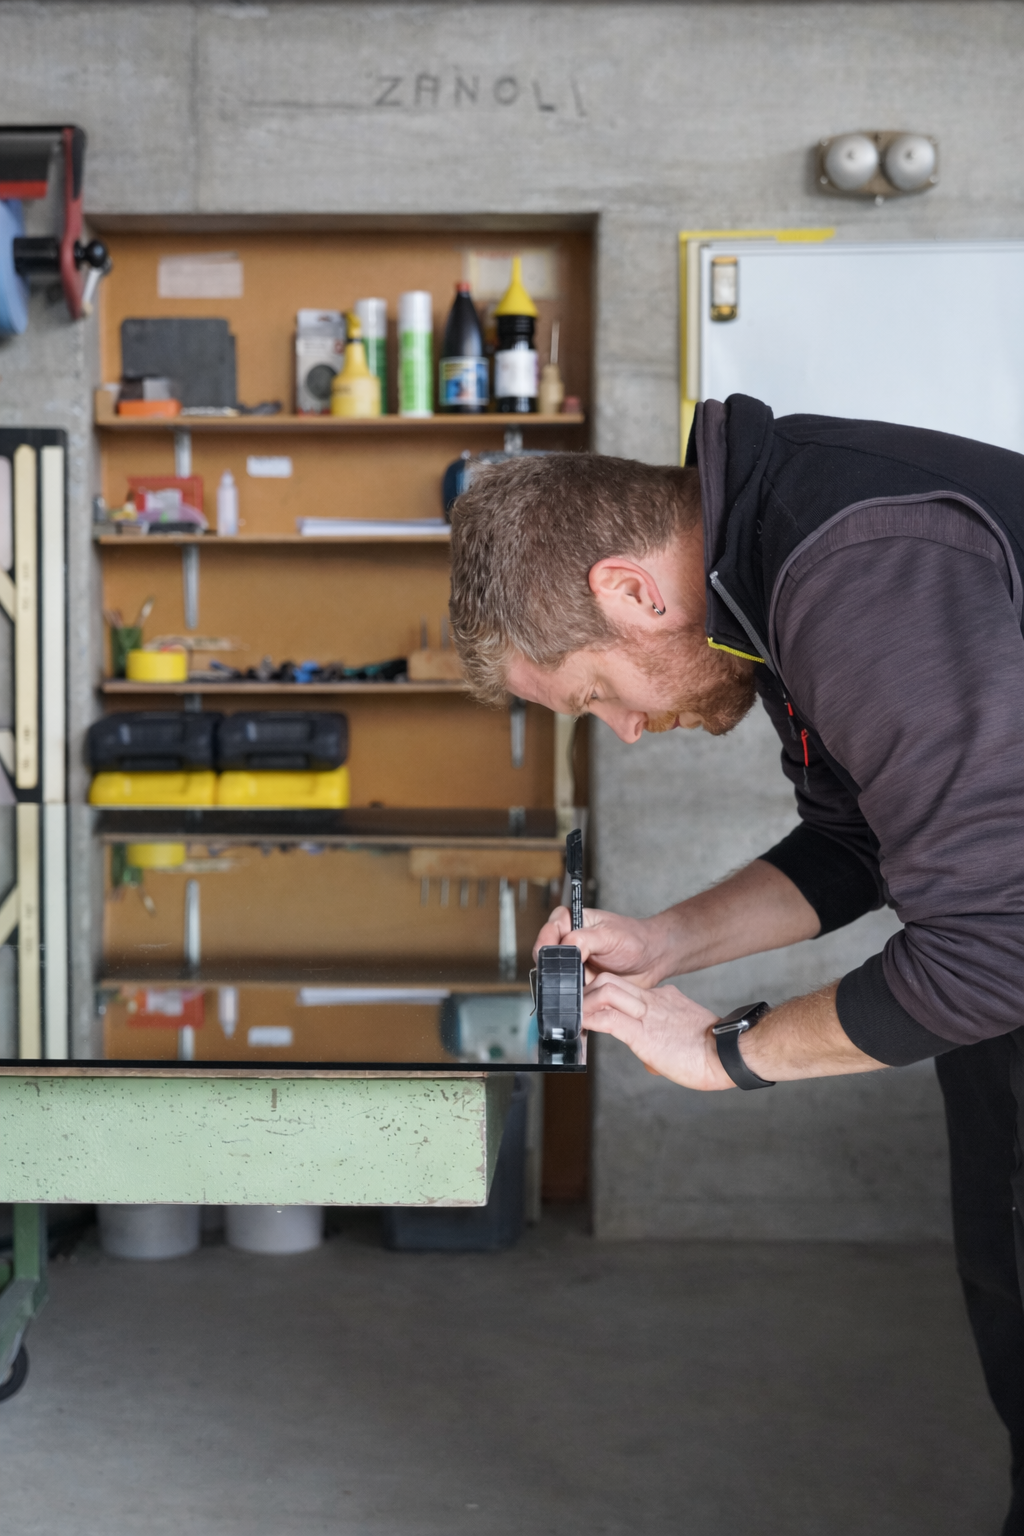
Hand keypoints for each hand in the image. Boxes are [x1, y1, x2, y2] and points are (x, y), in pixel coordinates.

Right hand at [532, 906, 672, 987]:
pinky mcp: (581, 984)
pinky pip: (568, 992)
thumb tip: (565, 947)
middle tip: (554, 978)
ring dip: (558, 986)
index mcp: (575, 923)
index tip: (545, 951)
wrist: (653, 961)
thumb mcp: (610, 935)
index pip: (552, 927)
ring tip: (563, 995)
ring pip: (555, 976)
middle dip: (549, 967)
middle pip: (548, 954)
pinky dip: (569, 1000)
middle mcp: (570, 943)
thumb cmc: (635, 940)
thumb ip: (585, 939)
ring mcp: (574, 965)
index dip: (546, 939)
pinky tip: (573, 1007)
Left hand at [583, 973, 732, 1089]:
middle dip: (588, 991)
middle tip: (576, 1008)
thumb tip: (651, 1062)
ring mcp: (646, 1014)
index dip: (602, 995)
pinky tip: (579, 1026)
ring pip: (604, 991)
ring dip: (585, 1003)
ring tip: (575, 1016)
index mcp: (663, 1000)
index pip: (624, 988)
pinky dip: (589, 1020)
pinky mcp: (641, 1033)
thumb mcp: (681, 1039)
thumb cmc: (712, 1053)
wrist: (728, 1054)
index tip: (591, 1007)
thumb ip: (663, 1043)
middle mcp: (652, 1001)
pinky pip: (607, 1019)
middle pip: (609, 980)